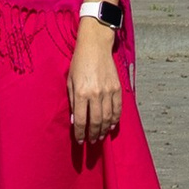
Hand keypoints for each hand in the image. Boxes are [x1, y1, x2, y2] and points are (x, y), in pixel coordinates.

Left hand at [68, 21, 122, 147]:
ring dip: (104, 130)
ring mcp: (108, 91)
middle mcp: (96, 94)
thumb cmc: (79, 63)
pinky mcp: (117, 88)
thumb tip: (74, 121)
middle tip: (91, 141)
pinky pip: (118, 109)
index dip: (80, 133)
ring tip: (100, 137)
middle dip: (93, 134)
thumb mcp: (70, 81)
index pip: (81, 120)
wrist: (95, 46)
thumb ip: (72, 102)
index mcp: (81, 92)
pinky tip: (111, 126)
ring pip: (108, 118)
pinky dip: (115, 120)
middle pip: (96, 122)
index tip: (79, 141)